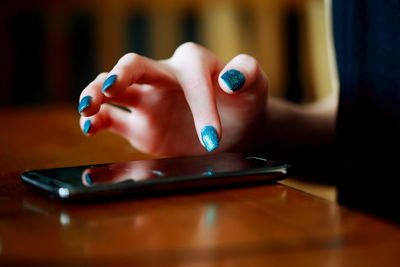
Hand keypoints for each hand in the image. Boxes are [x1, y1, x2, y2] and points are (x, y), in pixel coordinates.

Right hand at [78, 42, 268, 155]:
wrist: (235, 128)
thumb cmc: (244, 103)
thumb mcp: (254, 87)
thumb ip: (248, 74)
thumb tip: (229, 78)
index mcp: (193, 64)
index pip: (190, 76)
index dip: (200, 106)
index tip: (212, 138)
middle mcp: (164, 77)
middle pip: (134, 66)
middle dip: (121, 75)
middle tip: (112, 87)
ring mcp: (148, 101)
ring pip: (112, 89)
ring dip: (96, 94)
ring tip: (89, 107)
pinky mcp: (138, 126)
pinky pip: (111, 119)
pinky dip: (96, 121)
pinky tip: (88, 126)